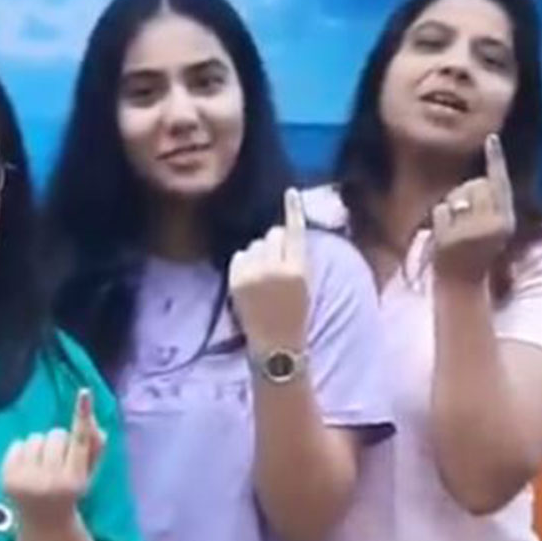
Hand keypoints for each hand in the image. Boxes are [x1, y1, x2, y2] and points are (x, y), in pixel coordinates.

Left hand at [1, 388, 105, 530]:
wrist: (44, 524)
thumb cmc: (69, 493)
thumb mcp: (88, 475)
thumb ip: (94, 448)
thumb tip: (92, 421)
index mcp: (74, 480)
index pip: (80, 441)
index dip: (83, 415)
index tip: (83, 393)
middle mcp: (50, 481)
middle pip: (57, 435)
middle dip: (59, 442)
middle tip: (58, 461)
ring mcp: (26, 480)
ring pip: (35, 438)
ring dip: (40, 447)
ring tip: (41, 466)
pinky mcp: (7, 478)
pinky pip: (17, 444)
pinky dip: (23, 453)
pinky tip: (27, 469)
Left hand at [228, 188, 310, 352]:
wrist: (275, 347)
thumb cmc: (294, 316)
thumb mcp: (305, 285)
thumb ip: (296, 259)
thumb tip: (281, 234)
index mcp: (298, 270)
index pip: (295, 232)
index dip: (293, 211)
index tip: (289, 193)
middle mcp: (275, 269)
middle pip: (272, 234)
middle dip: (275, 242)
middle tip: (275, 262)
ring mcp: (253, 275)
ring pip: (255, 245)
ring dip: (258, 254)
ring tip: (262, 277)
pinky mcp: (236, 281)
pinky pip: (239, 256)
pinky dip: (244, 263)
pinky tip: (250, 279)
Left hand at [431, 133, 516, 284]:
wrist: (462, 284)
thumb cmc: (476, 252)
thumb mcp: (492, 228)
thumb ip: (488, 204)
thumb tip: (479, 177)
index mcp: (506, 220)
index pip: (500, 183)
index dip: (496, 159)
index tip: (491, 139)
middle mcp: (492, 224)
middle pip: (474, 184)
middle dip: (465, 192)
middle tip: (464, 216)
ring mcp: (471, 231)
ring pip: (456, 196)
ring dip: (451, 206)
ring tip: (455, 229)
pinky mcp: (451, 238)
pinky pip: (440, 210)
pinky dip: (438, 220)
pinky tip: (443, 237)